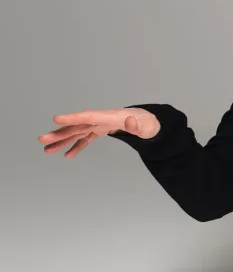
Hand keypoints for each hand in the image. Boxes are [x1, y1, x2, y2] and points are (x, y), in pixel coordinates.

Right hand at [38, 107, 160, 158]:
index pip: (88, 116)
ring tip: (46, 150)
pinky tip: (67, 155)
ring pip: (77, 133)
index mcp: (110, 117)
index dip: (72, 118)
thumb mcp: (146, 126)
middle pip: (77, 126)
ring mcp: (99, 125)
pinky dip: (76, 146)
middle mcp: (101, 119)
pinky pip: (86, 138)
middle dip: (59, 133)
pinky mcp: (101, 130)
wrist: (150, 121)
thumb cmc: (148, 123)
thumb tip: (130, 122)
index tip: (56, 119)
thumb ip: (137, 125)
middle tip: (42, 139)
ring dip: (62, 141)